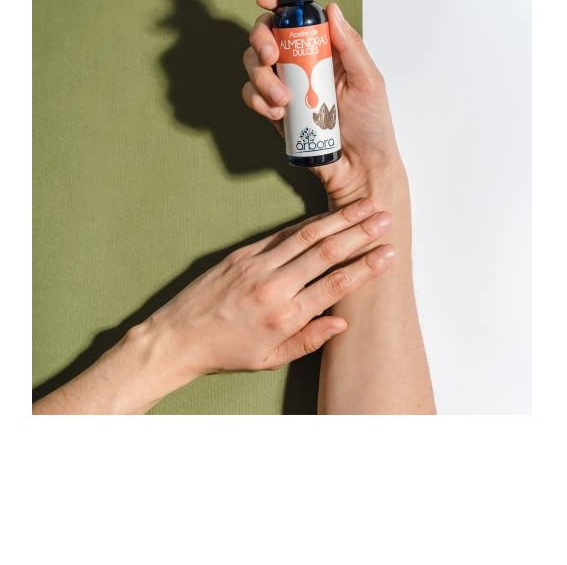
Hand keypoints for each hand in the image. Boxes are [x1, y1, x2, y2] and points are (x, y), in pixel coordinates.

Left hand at [148, 198, 394, 376]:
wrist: (178, 336)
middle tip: (385, 219)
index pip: (335, 286)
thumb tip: (342, 322)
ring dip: (339, 219)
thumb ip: (309, 340)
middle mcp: (274, 287)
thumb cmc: (226, 351)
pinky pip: (282, 234)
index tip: (388, 253)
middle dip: (360, 233)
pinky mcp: (243, 253)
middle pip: (326, 253)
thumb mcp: (270, 359)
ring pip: (307, 236)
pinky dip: (308, 223)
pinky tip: (328, 216)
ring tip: (365, 207)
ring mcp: (257, 265)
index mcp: (285, 317)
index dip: (365, 267)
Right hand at [242, 0, 403, 206]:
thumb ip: (350, 45)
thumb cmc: (372, 127)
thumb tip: (332, 9)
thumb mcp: (369, 82)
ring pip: (255, 65)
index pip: (298, 17)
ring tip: (283, 100)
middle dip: (260, 41)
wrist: (358, 170)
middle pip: (267, 36)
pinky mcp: (275, 110)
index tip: (266, 1)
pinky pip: (253, 95)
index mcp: (327, 50)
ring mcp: (286, 86)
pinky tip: (277, 113)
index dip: (278, 3)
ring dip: (261, 78)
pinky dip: (258, 101)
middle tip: (271, 57)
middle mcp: (303, 64)